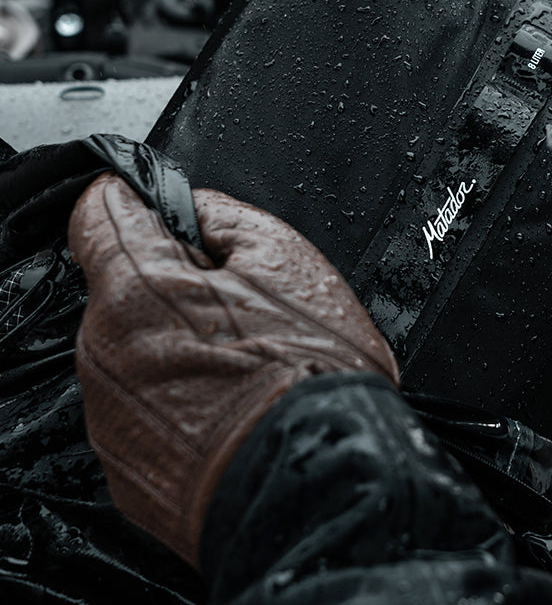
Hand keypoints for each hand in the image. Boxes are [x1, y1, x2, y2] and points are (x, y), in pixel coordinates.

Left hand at [69, 173, 399, 567]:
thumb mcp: (284, 257)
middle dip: (175, 287)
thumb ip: (220, 215)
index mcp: (135, 288)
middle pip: (125, 289)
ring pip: (139, 352)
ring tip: (247, 367)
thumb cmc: (308, 371)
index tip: (168, 218)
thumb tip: (189, 207)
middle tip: (242, 308)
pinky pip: (148, 411)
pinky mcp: (127, 469)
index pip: (98, 213)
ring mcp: (111, 417)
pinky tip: (235, 409)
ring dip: (180, 346)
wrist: (320, 479)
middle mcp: (104, 351)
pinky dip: (183, 403)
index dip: (140, 205)